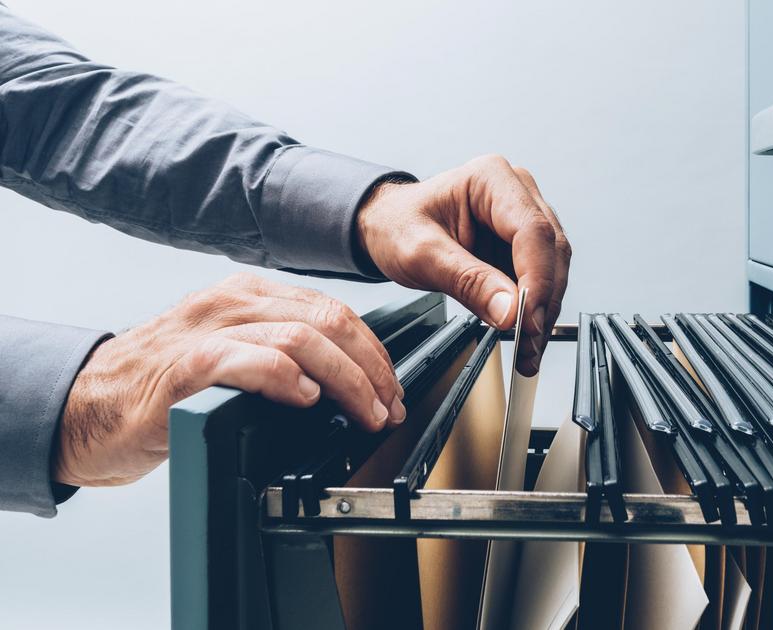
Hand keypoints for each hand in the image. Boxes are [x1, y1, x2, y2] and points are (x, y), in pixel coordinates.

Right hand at [55, 273, 402, 486]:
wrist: (83, 408)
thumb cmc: (158, 389)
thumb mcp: (229, 355)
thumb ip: (278, 353)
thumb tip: (344, 380)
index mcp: (246, 296)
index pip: (332, 310)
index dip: (373, 351)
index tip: (390, 388)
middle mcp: (230, 303)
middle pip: (328, 320)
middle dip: (371, 367)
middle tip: (387, 406)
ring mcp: (207, 331)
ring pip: (302, 338)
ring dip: (346, 380)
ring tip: (363, 412)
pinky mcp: (186, 367)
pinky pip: (252, 361)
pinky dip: (290, 379)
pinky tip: (307, 401)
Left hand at [356, 155, 571, 375]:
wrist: (389, 227)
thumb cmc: (398, 225)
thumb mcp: (421, 254)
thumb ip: (467, 281)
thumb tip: (510, 311)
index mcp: (492, 179)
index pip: (532, 231)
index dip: (537, 279)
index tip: (526, 319)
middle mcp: (517, 192)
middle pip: (551, 251)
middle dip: (543, 303)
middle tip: (527, 344)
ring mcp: (524, 218)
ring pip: (554, 269)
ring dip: (543, 312)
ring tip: (526, 349)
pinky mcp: (524, 245)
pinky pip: (542, 279)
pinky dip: (535, 311)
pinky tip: (524, 337)